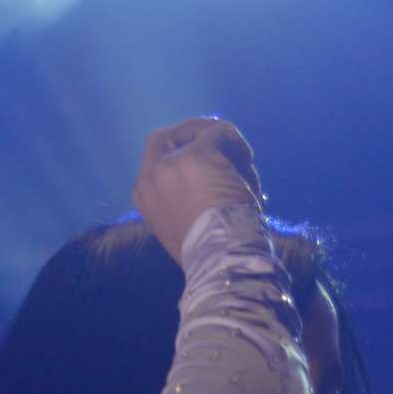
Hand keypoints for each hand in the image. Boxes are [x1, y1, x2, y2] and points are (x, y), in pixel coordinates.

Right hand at [132, 116, 265, 263]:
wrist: (218, 261)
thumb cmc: (206, 252)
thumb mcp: (183, 225)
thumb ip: (186, 198)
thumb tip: (221, 175)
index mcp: (143, 195)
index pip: (155, 154)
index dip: (181, 146)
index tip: (208, 152)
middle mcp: (150, 176)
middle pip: (172, 135)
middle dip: (200, 134)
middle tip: (228, 143)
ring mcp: (172, 163)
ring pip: (204, 134)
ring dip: (230, 151)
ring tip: (247, 181)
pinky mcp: (197, 155)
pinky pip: (222, 132)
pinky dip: (239, 146)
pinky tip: (249, 172)